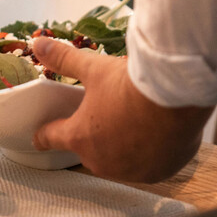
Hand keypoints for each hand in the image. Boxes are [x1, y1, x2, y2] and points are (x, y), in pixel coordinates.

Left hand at [31, 37, 212, 182]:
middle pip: (89, 151)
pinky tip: (157, 136)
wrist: (178, 96)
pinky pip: (149, 166)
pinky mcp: (158, 172)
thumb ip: (65, 60)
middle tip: (106, 117)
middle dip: (94, 137)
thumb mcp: (94, 68)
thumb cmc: (131, 85)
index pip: (52, 138)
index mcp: (80, 137)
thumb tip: (38, 45)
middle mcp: (102, 161)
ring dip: (122, 149)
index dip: (44, 136)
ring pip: (120, 162)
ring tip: (133, 125)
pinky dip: (150, 154)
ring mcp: (132, 170)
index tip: (39, 138)